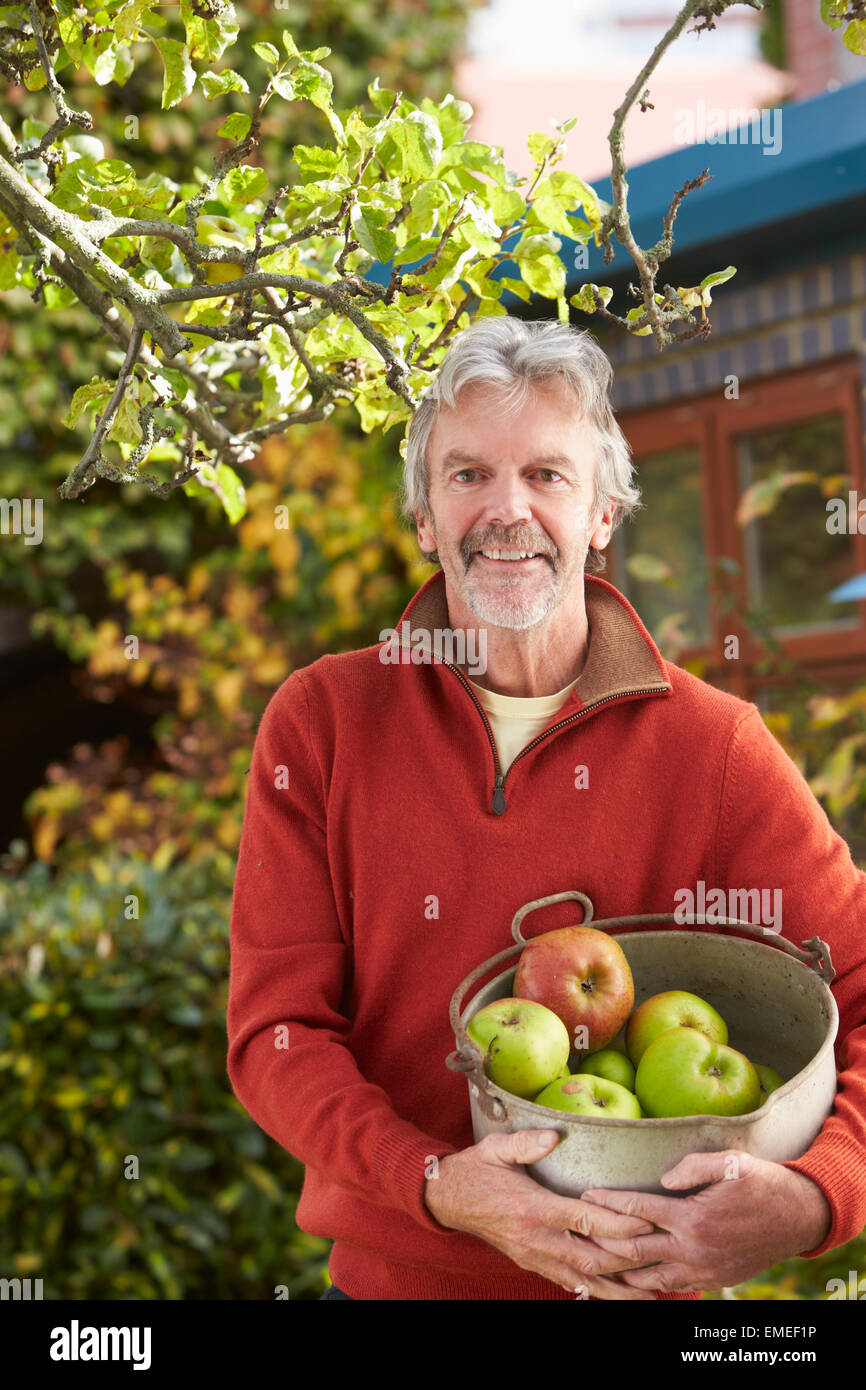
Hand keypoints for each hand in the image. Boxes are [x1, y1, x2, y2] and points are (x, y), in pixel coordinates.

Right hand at [423, 1128, 659, 1298]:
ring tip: (650, 1293)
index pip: (583, 1221)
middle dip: (627, 1261)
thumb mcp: (496, 1148)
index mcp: (532, 1208)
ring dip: (617, 1289)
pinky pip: (568, 1283)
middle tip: (660, 1258)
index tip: (646, 1223)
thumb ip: (526, 1142)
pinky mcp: (531, 1263)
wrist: (448, 1200)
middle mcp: (536, 1239)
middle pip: (590, 1258)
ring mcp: (534, 1256)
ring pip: (583, 1280)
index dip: (617, 1224)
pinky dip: (594, 1291)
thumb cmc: (476, 1170)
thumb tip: (555, 1137)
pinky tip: (616, 1294)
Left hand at [579, 1150, 832, 1293]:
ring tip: (596, 1262)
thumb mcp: (731, 1163)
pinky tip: (633, 1278)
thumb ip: (693, 1166)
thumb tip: (663, 1177)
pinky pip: (674, 1287)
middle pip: (635, 1251)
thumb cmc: (762, 1183)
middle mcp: (695, 1248)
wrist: (798, 1217)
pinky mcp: (714, 1279)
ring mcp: (704, 1269)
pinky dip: (650, 1284)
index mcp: (694, 1217)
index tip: (585, 1196)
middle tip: (579, 1235)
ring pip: (651, 1278)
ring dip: (622, 1271)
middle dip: (604, 1243)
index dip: (608, 1204)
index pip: (638, 1211)